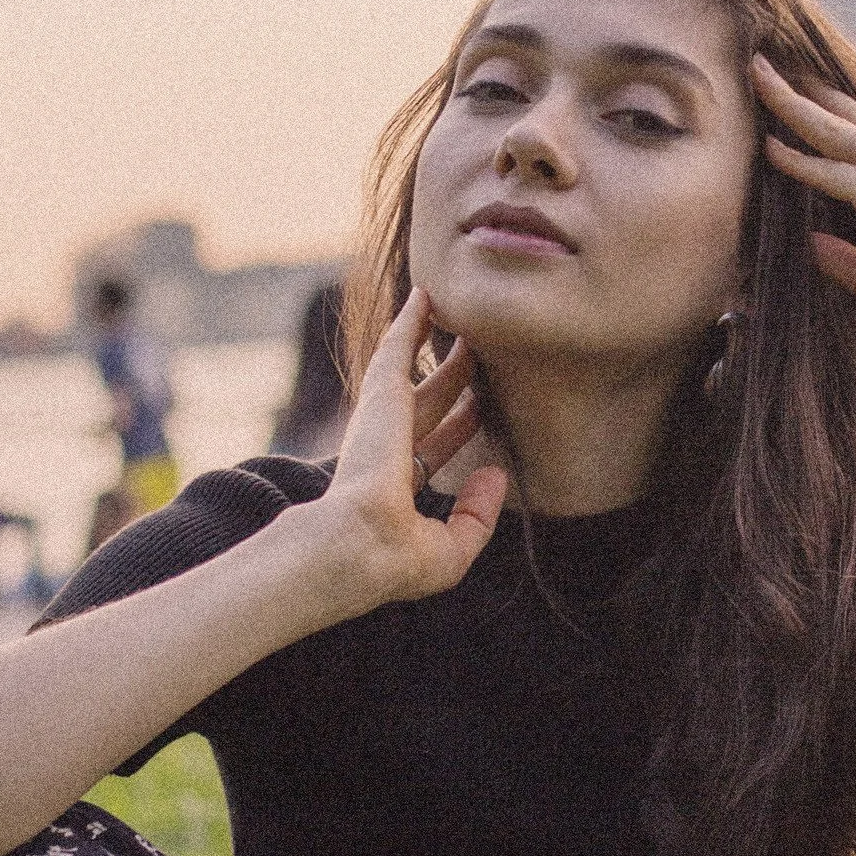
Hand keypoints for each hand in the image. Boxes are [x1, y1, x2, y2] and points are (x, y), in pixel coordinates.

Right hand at [314, 290, 508, 605]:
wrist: (357, 544)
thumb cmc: (396, 560)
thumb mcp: (450, 550)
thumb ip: (477, 515)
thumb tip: (497, 472)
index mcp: (399, 485)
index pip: (436, 446)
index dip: (460, 426)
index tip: (481, 406)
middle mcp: (387, 447)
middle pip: (427, 401)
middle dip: (451, 378)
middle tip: (473, 350)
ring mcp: (381, 419)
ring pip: (410, 368)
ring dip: (428, 339)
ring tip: (445, 309)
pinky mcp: (381, 394)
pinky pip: (398, 345)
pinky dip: (409, 320)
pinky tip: (424, 296)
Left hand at [753, 56, 855, 354]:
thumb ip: (853, 264)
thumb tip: (813, 243)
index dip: (845, 118)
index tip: (814, 99)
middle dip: (814, 94)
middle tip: (777, 70)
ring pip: (840, 134)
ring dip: (796, 106)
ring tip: (760, 79)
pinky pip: (837, 174)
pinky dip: (800, 161)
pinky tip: (769, 148)